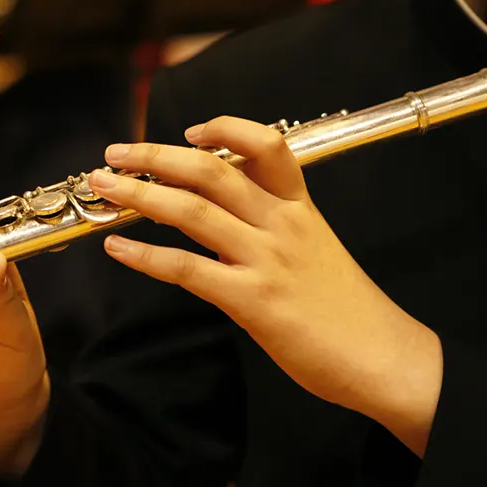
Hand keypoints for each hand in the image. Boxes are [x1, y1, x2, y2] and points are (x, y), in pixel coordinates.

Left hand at [89, 117, 442, 455]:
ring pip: (192, 211)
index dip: (224, 128)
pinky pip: (187, 269)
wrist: (381, 358)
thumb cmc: (340, 303)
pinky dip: (144, 255)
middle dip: (155, 156)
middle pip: (211, 170)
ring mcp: (266, 259)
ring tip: (104, 187)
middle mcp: (280, 223)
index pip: (266, 144)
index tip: (188, 130)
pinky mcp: (253, 301)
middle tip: (115, 154)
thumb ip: (269, 216)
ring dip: (138, 195)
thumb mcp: (312, 242)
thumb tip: (216, 196)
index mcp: (297, 205)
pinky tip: (116, 247)